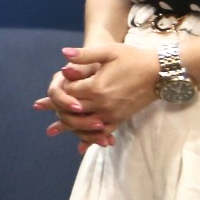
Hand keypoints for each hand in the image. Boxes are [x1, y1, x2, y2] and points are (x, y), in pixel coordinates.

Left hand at [35, 43, 159, 149]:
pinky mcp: (120, 120)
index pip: (69, 92)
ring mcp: (111, 115)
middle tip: (39, 106)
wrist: (160, 72)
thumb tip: (63, 56)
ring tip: (51, 130)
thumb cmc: (133, 58)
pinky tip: (80, 146)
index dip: (59, 88)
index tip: (53, 83)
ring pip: (83, 125)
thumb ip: (85, 55)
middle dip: (56, 108)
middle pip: (72, 110)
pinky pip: (102, 133)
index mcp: (96, 87)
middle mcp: (102, 105)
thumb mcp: (109, 52)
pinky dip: (90, 139)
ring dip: (67, 127)